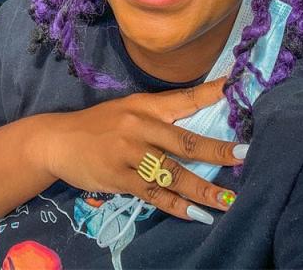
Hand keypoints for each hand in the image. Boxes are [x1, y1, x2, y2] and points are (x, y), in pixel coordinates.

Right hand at [42, 79, 243, 220]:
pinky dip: (176, 205)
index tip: (238, 87)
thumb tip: (203, 116)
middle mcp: (141, 127)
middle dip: (218, 151)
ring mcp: (130, 155)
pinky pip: (153, 194)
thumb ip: (162, 114)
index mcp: (148, 105)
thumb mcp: (130, 108)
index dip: (213, 93)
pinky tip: (195, 214)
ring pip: (173, 173)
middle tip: (245, 156)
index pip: (186, 98)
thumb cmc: (102, 124)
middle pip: (186, 141)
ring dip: (202, 188)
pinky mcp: (118, 179)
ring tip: (227, 200)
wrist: (57, 140)